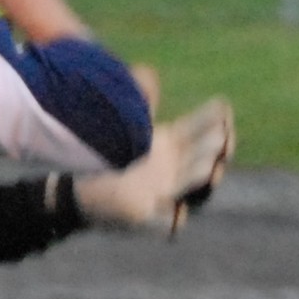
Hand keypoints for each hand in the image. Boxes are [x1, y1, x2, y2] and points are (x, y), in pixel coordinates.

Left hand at [74, 97, 235, 237]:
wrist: (75, 190)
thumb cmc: (101, 154)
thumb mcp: (121, 127)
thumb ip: (137, 104)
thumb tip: (148, 75)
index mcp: (171, 142)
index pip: (200, 128)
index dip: (214, 119)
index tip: (223, 107)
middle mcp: (174, 168)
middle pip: (203, 157)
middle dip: (215, 148)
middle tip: (222, 138)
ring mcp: (163, 193)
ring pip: (192, 188)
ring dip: (201, 178)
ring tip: (209, 168)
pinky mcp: (145, 217)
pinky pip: (169, 223)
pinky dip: (174, 218)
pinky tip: (177, 211)